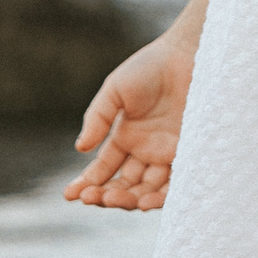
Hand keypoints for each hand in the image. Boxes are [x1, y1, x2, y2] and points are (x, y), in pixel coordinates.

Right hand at [62, 30, 194, 210]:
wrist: (188, 54)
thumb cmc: (150, 68)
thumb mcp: (115, 90)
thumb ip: (98, 119)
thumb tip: (80, 149)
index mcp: (124, 137)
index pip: (102, 169)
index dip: (86, 184)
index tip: (69, 195)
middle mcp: (144, 151)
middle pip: (123, 185)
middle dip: (105, 195)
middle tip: (93, 198)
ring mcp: (166, 154)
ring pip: (145, 190)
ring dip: (129, 200)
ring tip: (114, 199)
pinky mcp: (188, 154)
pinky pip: (174, 184)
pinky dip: (159, 198)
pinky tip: (145, 202)